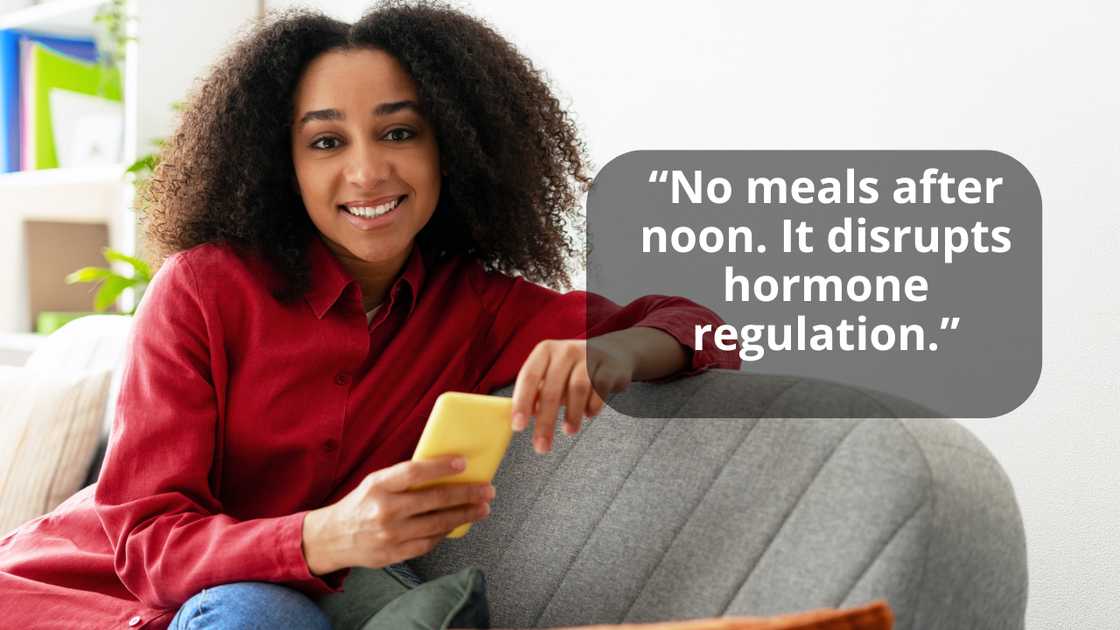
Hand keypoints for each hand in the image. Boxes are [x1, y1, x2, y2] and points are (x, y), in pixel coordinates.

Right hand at [301, 455, 493, 574]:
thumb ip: (404, 478)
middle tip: (487, 490)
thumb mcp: (376, 482)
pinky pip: (428, 543)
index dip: (440, 467)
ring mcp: (389, 535)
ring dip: (464, 515)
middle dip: (466, 495)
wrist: (332, 537)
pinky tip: (458, 524)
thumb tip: (445, 469)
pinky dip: (445, 533)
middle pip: (433, 500)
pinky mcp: (394, 554)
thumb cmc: (361, 503)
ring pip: (436, 524)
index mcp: (378, 485)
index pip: (414, 472)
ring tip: (482, 508)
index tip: (463, 463)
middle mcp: (384, 510)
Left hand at [511, 337, 635, 453]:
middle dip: (545, 422)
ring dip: (571, 415)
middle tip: (542, 446)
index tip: (518, 426)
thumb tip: (520, 418)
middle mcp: (565, 351)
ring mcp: (588, 357)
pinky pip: (598, 391)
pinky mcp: (609, 367)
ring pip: (577, 390)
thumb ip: (536, 393)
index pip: (528, 377)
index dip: (522, 402)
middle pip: (551, 389)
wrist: (612, 352)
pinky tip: (587, 414)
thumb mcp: (551, 373)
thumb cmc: (573, 368)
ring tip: (569, 431)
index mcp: (545, 351)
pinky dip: (591, 407)